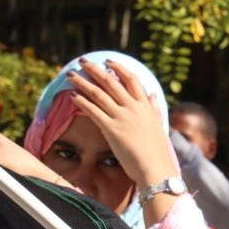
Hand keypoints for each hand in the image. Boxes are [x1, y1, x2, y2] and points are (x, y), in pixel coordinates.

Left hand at [67, 59, 176, 190]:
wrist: (155, 168)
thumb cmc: (157, 151)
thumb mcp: (158, 125)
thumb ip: (154, 108)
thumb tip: (152, 95)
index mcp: (145, 106)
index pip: (131, 79)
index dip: (118, 68)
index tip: (108, 62)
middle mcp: (133, 107)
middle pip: (111, 82)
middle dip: (94, 69)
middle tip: (82, 61)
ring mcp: (121, 117)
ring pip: (98, 93)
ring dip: (83, 82)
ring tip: (70, 75)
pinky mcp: (111, 129)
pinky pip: (93, 111)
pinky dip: (82, 102)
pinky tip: (73, 96)